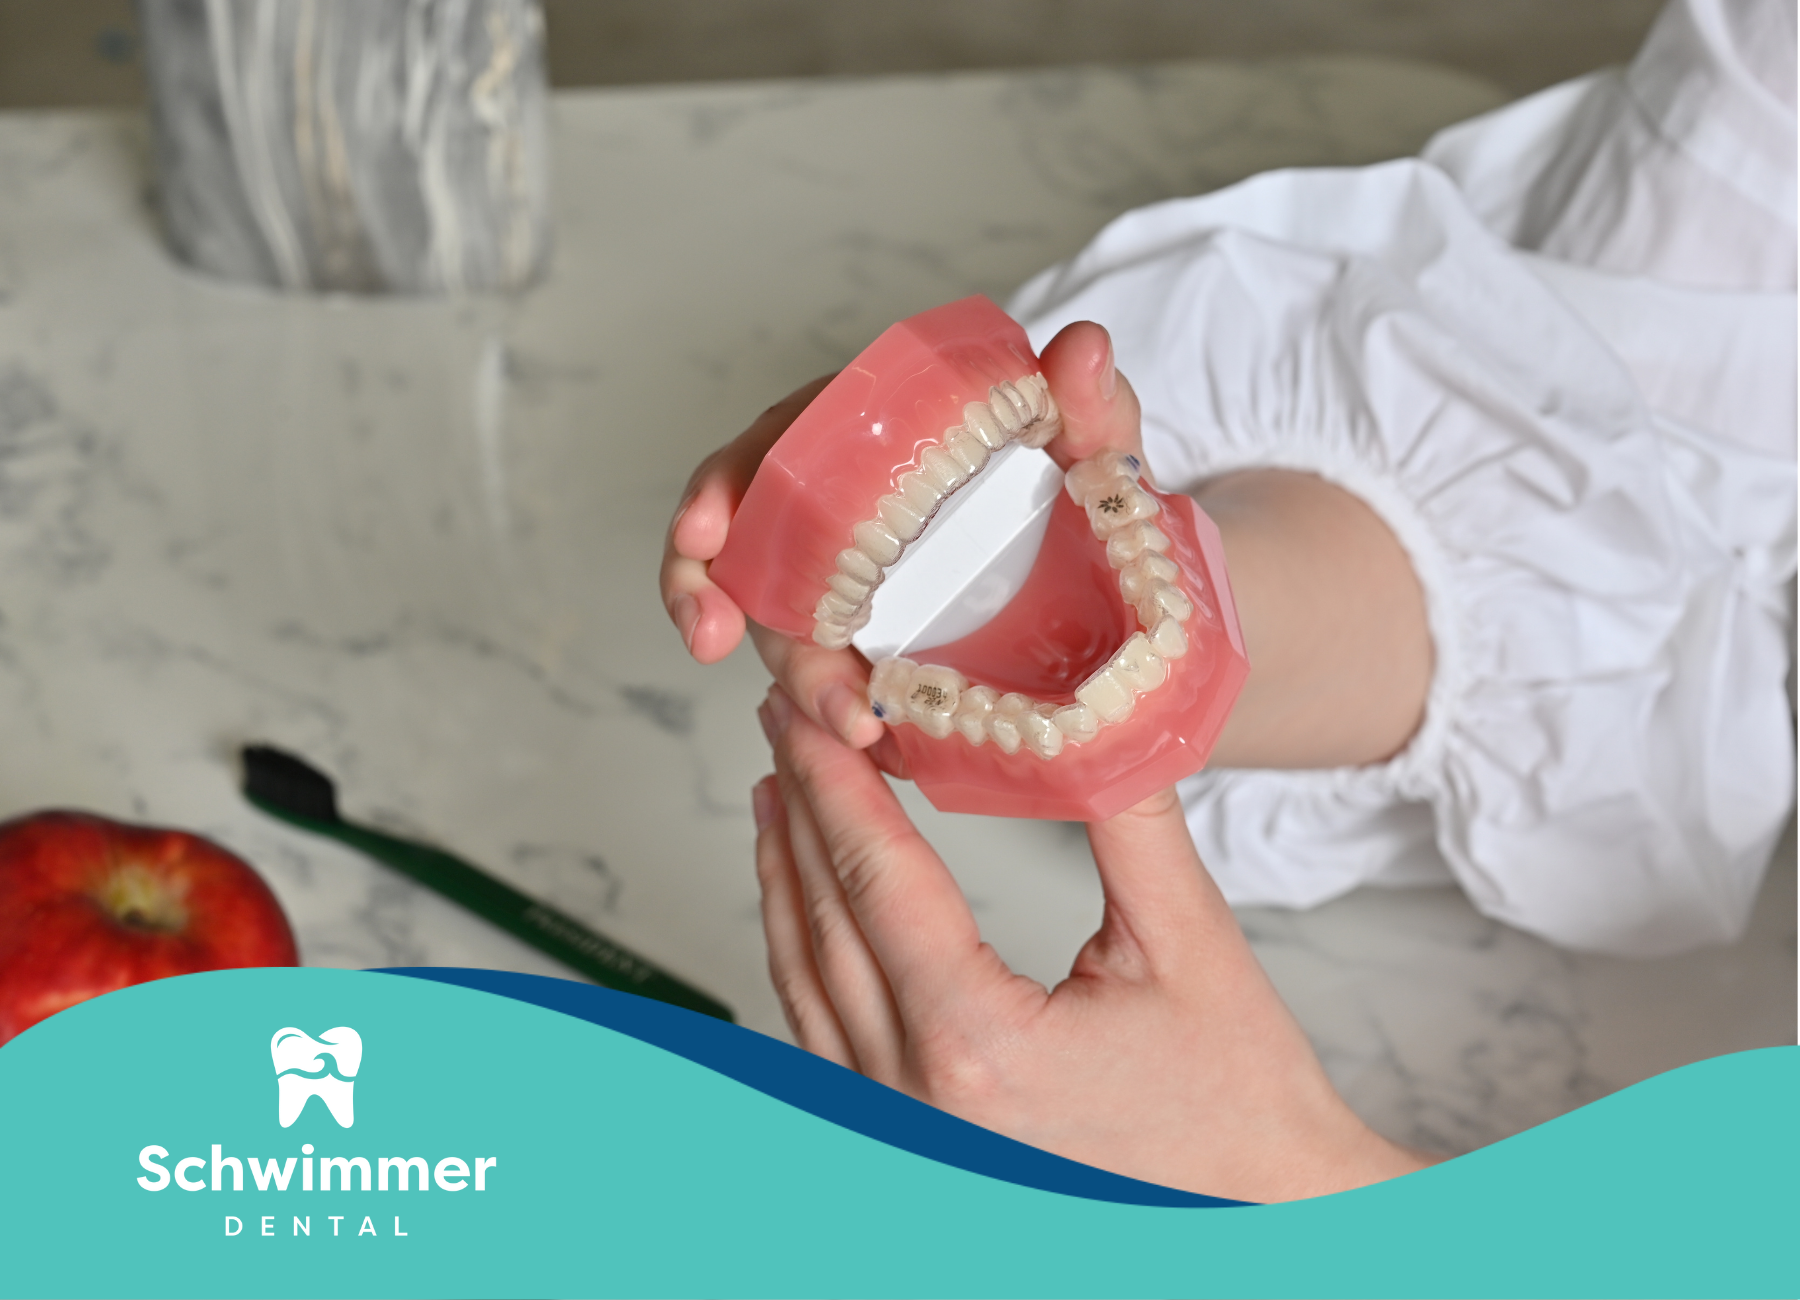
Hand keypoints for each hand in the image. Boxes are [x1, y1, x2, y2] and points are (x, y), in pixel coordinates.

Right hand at [661, 321, 1148, 750]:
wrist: (1097, 530)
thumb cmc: (1071, 471)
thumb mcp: (1085, 442)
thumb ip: (1089, 403)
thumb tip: (1085, 349)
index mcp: (867, 429)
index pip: (766, 447)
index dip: (719, 490)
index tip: (703, 532)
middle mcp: (836, 495)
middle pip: (753, 548)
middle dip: (740, 615)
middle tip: (801, 673)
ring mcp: (846, 568)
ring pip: (781, 620)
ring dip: (799, 677)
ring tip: (851, 726)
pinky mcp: (868, 629)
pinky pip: (825, 664)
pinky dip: (826, 699)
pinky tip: (860, 735)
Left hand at [751, 684, 1427, 1202]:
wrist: (1256, 1202)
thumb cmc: (1233, 1095)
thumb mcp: (1187, 935)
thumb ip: (1124, 810)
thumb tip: (1081, 706)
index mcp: (977, 1045)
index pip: (876, 878)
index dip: (834, 779)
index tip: (807, 707)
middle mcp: (917, 1096)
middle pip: (823, 919)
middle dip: (800, 804)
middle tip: (786, 716)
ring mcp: (903, 1126)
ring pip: (804, 978)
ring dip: (785, 873)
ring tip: (782, 786)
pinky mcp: (910, 1135)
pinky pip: (822, 1031)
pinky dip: (803, 949)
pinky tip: (806, 898)